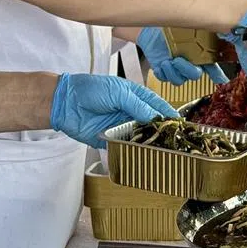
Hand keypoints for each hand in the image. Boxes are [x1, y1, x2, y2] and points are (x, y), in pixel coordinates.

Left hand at [49, 73, 179, 148]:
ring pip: (140, 137)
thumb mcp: (118, 92)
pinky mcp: (111, 140)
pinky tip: (141, 157)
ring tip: (162, 151)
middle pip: (152, 123)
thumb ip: (137, 105)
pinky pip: (125, 147)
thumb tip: (155, 117)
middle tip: (175, 141)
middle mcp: (131, 112)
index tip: (181, 124)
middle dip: (162, 131)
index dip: (169, 114)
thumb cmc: (90, 90)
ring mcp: (121, 126)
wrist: (65, 103)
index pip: (158, 105)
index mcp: (136, 96)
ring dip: (149, 143)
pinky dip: (132, 152)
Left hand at [136, 26, 227, 85]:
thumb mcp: (188, 26)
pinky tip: (161, 65)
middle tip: (178, 60)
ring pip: (180, 80)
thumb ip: (204, 30)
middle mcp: (191, 62)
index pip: (214, 67)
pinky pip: (166, 79)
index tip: (219, 79)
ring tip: (167, 62)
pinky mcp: (164, 70)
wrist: (152, 27)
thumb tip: (218, 29)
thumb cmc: (171, 24)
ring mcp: (177, 67)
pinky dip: (163, 73)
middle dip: (187, 70)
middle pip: (195, 75)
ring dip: (173, 73)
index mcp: (201, 53)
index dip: (218, 74)